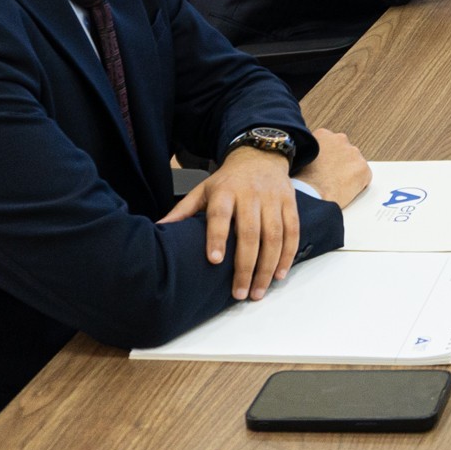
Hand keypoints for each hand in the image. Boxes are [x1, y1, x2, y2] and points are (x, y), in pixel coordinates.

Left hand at [160, 145, 299, 300]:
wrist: (260, 156)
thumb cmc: (228, 180)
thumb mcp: (203, 189)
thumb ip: (184, 210)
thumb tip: (158, 229)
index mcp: (225, 191)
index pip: (220, 214)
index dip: (217, 237)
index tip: (214, 260)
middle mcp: (251, 194)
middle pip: (251, 232)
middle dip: (246, 266)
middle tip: (240, 294)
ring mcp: (273, 198)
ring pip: (274, 236)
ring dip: (268, 266)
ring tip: (258, 291)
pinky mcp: (290, 203)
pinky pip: (292, 231)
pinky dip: (288, 255)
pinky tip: (279, 275)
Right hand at [297, 127, 371, 207]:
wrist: (309, 195)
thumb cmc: (301, 180)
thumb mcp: (300, 157)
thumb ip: (311, 152)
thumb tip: (314, 158)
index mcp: (323, 135)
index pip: (331, 144)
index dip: (328, 157)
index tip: (324, 165)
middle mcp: (340, 139)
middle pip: (344, 151)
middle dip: (340, 162)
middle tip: (331, 176)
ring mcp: (354, 153)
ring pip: (354, 163)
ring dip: (349, 172)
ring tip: (336, 184)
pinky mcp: (363, 169)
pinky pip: (363, 177)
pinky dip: (357, 184)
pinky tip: (344, 190)